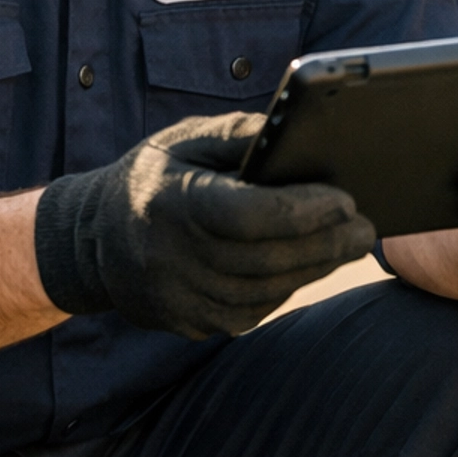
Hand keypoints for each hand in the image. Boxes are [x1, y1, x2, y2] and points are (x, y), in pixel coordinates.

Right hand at [34, 112, 374, 339]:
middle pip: (266, 260)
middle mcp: (172, 259)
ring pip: (264, 292)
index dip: (302, 210)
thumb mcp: (184, 139)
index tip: (344, 197)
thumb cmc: (151, 177)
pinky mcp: (188, 324)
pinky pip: (251, 312)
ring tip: (349, 244)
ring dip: (315, 268)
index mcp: (171, 205)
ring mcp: (179, 300)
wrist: (93, 239)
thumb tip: (300, 132)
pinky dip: (287, 288)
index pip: (248, 216)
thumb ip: (240, 135)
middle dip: (325, 243)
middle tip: (365, 227)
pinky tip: (310, 265)